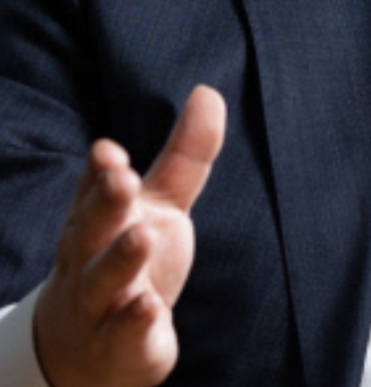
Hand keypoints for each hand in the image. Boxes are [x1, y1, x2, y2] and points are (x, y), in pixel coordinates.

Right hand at [34, 86, 226, 386]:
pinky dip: (132, 323)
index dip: (100, 170)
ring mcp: (99, 305)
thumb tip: (208, 91)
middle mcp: (89, 258)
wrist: (89, 352)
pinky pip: (121, 337)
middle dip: (103, 202)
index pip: (95, 189)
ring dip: (119, 259)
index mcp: (99, 218)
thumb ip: (186, 154)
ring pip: (101, 282)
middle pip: (91, 228)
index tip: (109, 150)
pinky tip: (147, 307)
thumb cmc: (130, 258)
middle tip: (121, 178)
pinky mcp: (118, 346)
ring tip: (142, 235)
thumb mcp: (161, 204)